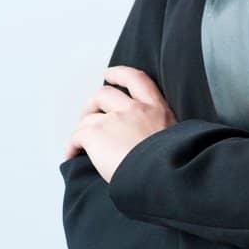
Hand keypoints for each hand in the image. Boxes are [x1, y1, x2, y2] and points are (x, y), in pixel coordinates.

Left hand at [64, 66, 177, 181]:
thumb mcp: (177, 138)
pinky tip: (73, 154)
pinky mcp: (96, 134)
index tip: (109, 74)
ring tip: (81, 142)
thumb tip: (152, 140)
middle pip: (104, 93)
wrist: (163, 174)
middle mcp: (135, 109)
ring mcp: (114, 120)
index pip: (137, 79)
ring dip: (82, 128)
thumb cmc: (171, 164)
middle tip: (89, 115)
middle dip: (93, 103)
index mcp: (157, 109)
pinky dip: (72, 146)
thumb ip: (162, 131)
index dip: (120, 73)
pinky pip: (76, 136)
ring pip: (88, 116)